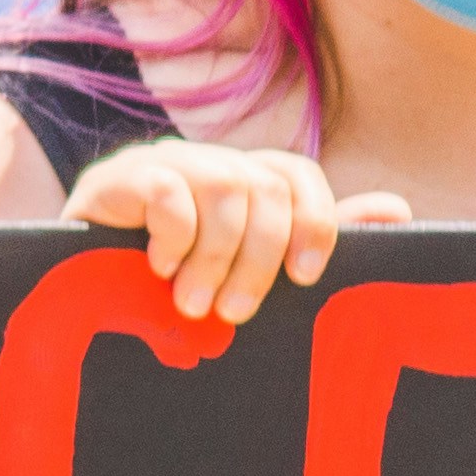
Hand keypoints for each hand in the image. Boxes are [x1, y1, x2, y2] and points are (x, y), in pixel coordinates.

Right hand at [61, 138, 394, 329]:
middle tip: (234, 313)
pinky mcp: (113, 177)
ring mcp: (160, 163)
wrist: (79, 297)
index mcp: (243, 179)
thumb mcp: (250, 271)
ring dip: (215, 256)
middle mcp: (207, 161)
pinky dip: (174, 235)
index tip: (305, 280)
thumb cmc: (175, 291)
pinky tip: (157, 268)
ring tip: (192, 303)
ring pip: (224, 187)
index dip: (313, 222)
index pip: (296, 174)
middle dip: (258, 258)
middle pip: (264, 187)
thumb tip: (395, 209)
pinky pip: (167, 188)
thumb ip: (314, 237)